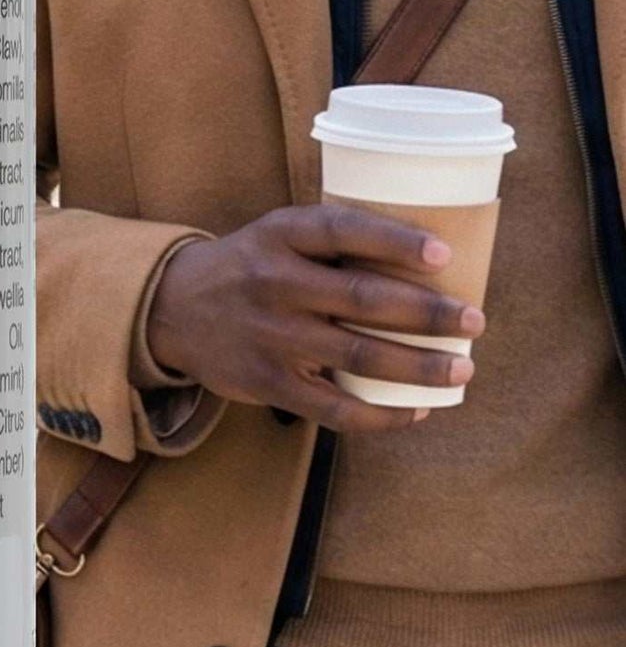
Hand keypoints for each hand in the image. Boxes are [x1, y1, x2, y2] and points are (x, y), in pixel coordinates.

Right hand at [146, 204, 481, 431]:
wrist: (171, 308)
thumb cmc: (249, 266)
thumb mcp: (277, 234)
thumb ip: (334, 242)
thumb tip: (431, 260)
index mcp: (279, 236)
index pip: (342, 231)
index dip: (395, 242)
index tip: (444, 256)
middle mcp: (274, 283)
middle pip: (363, 300)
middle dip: (428, 314)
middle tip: (474, 321)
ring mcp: (271, 336)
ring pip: (359, 357)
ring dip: (419, 367)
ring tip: (462, 368)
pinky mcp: (268, 382)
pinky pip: (335, 409)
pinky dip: (382, 415)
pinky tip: (417, 410)